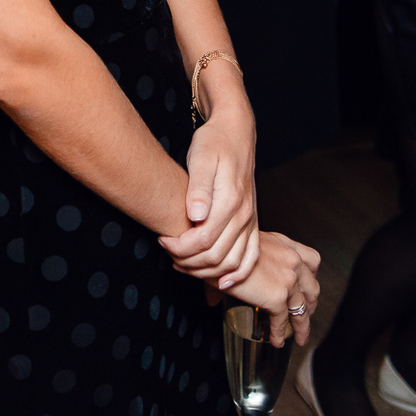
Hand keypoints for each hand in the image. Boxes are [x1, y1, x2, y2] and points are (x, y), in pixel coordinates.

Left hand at [158, 103, 257, 284]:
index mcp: (230, 201)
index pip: (202, 241)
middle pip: (217, 257)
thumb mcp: (200, 157)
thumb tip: (195, 216)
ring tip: (184, 265)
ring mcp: (251, 221)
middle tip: (168, 253)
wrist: (235, 132)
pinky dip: (238, 274)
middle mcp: (244, 215)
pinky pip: (251, 258)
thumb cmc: (214, 142)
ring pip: (233, 263)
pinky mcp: (253, 223)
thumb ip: (198, 188)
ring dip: (208, 272)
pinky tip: (222, 283)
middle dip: (188, 262)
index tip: (162, 240)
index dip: (179, 247)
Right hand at [202, 231, 322, 347]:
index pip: (312, 260)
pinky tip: (276, 341)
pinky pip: (282, 320)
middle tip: (305, 314)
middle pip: (312, 287)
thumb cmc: (221, 246)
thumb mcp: (240, 248)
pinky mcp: (277, 297)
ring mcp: (287, 279)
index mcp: (284, 244)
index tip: (307, 286)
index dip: (312, 276)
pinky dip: (279, 333)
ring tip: (299, 337)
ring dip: (302, 326)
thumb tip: (214, 297)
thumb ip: (237, 269)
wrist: (214, 250)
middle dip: (310, 304)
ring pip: (301, 308)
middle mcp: (291, 260)